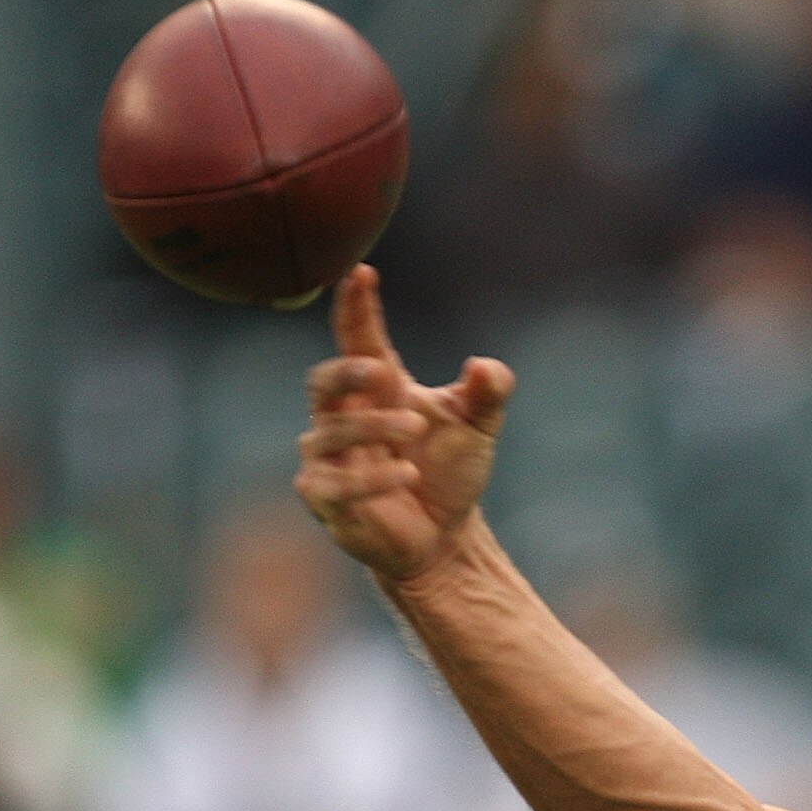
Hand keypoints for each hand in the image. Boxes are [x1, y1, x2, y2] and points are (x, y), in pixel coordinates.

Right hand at [294, 264, 515, 580]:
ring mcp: (329, 458)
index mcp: (378, 389)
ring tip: (414, 431)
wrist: (444, 537)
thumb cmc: (451, 471)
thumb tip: (483, 366)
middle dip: (345, 371)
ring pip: (329, 432)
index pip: (358, 338)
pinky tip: (407, 474)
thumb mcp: (479, 428)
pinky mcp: (326, 498)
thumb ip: (488, 393)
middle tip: (379, 370)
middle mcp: (343, 417)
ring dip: (371, 427)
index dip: (355, 306)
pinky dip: (371, 479)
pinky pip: (336, 484)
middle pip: (323, 381)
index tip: (362, 273)